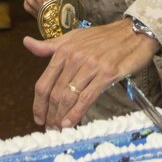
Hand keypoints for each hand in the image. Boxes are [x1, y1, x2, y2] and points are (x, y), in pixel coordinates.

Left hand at [23, 18, 159, 129]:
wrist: (134, 32)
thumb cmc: (104, 36)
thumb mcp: (74, 37)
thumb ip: (50, 45)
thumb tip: (27, 43)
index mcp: (64, 50)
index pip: (44, 82)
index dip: (38, 104)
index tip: (38, 117)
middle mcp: (75, 58)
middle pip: (55, 94)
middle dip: (50, 115)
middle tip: (49, 128)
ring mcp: (91, 66)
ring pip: (69, 98)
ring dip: (61, 117)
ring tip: (59, 130)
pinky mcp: (107, 74)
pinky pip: (87, 98)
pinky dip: (76, 114)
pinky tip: (71, 123)